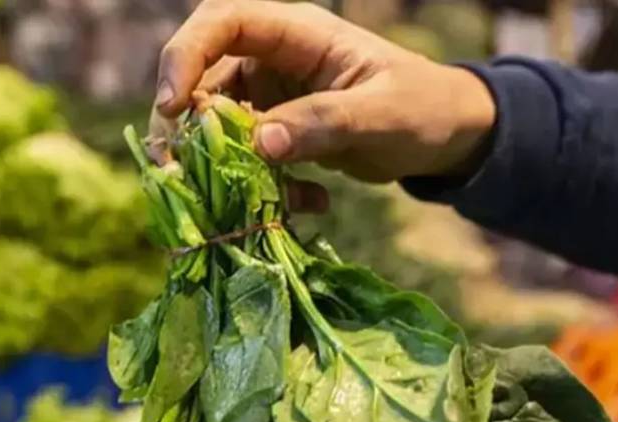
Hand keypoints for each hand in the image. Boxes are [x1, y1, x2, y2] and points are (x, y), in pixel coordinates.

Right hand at [153, 0, 496, 196]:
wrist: (445, 137)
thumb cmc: (423, 109)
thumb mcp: (381, 116)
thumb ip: (324, 125)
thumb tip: (260, 143)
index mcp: (297, 32)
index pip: (222, 22)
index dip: (185, 56)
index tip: (172, 106)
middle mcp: (274, 57)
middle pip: (202, 77)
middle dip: (188, 125)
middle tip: (181, 171)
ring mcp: (272, 95)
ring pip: (217, 124)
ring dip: (223, 166)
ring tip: (252, 200)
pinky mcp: (278, 132)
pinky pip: (247, 159)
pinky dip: (264, 187)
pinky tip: (309, 203)